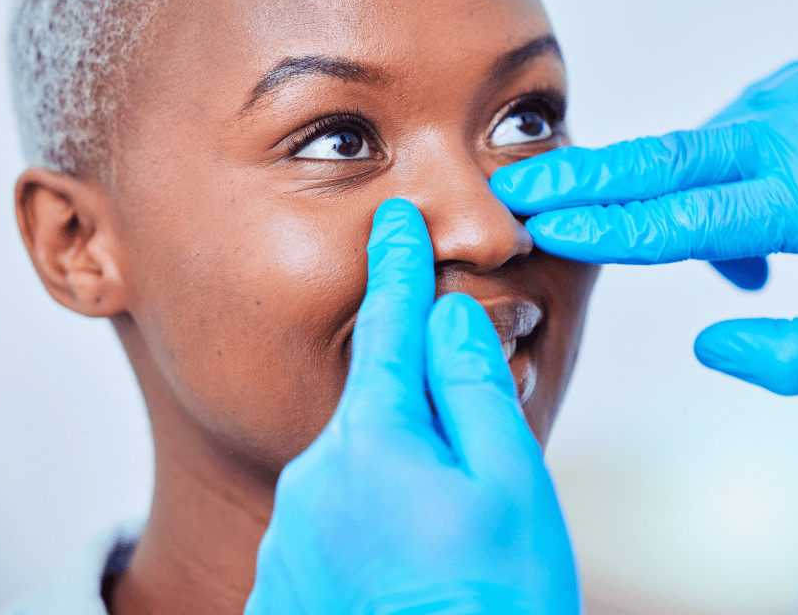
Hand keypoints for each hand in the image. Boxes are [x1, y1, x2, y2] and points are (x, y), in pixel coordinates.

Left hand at [245, 199, 577, 614]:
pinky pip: (340, 524)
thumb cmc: (491, 603)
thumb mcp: (508, 483)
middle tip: (477, 469)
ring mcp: (295, 533)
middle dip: (423, 409)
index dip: (396, 268)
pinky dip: (378, 529)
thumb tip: (446, 315)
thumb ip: (472, 388)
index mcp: (371, 438)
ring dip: (404, 478)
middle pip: (377, 406)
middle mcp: (315, 475)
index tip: (392, 221)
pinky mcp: (288, 582)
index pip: (386, 327)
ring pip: (361, 469)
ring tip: (453, 546)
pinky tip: (412, 572)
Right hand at [491, 61, 797, 394]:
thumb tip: (708, 340)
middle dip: (583, 177)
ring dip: (682, 209)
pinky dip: (720, 186)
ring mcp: (795, 96)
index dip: (608, 227)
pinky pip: (725, 140)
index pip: (687, 217)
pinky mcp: (795, 84)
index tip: (541, 224)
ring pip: (694, 156)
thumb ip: (793, 361)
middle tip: (515, 188)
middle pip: (663, 157)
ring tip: (750, 272)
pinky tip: (767, 232)